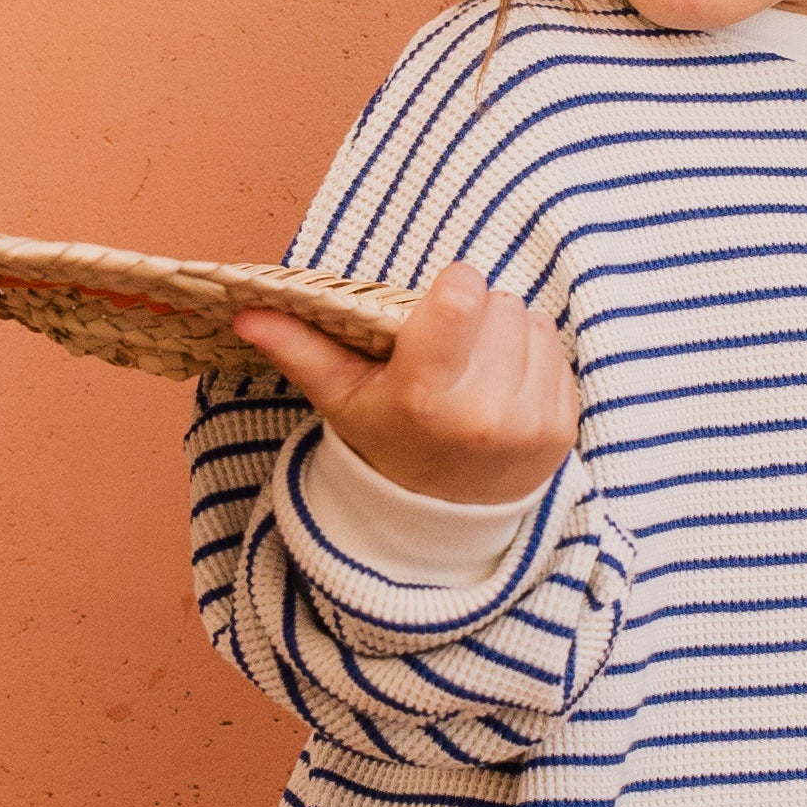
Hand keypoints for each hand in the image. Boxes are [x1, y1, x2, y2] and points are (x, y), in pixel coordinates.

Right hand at [235, 256, 580, 509]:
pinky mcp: (561, 429)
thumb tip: (245, 311)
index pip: (461, 296)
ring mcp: (528, 423)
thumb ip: (299, 349)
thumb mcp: (341, 399)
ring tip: (478, 366)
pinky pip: (559, 354)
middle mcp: (482, 413)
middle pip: (499, 304)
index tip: (438, 306)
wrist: (441, 517)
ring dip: (508, 332)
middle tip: (453, 347)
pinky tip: (504, 386)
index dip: (452, 288)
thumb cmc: (388, 442)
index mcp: (424, 397)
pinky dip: (534, 359)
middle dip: (477, 312)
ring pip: (532, 323)